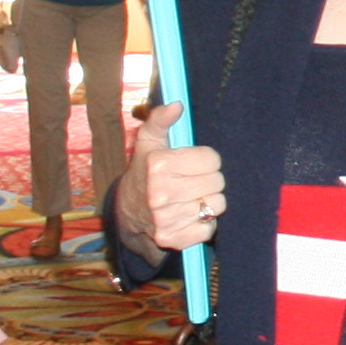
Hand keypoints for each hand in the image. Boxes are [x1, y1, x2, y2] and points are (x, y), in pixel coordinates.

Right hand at [117, 103, 221, 256]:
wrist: (127, 214)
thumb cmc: (145, 173)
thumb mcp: (148, 144)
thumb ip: (160, 120)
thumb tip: (177, 105)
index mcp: (158, 165)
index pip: (212, 159)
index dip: (206, 161)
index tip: (194, 164)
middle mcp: (161, 194)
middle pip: (218, 182)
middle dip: (209, 180)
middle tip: (193, 182)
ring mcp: (167, 219)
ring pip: (217, 205)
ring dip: (208, 201)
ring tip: (191, 198)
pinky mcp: (174, 239)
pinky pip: (210, 228)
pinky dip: (204, 224)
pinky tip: (189, 216)